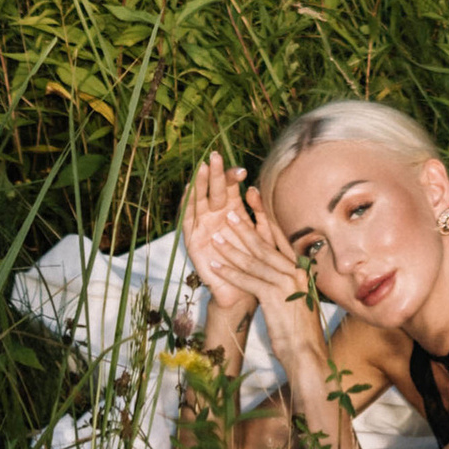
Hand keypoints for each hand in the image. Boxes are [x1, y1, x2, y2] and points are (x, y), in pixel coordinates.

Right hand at [179, 144, 251, 315]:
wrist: (242, 292)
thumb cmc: (255, 262)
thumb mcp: (261, 236)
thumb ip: (260, 214)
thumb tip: (254, 189)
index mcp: (233, 211)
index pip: (231, 187)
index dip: (233, 177)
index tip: (242, 171)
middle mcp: (216, 215)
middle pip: (214, 189)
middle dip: (215, 172)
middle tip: (215, 156)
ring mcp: (202, 225)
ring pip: (199, 199)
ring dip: (199, 184)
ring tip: (201, 168)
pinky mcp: (192, 239)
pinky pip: (188, 220)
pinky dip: (187, 205)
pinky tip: (188, 192)